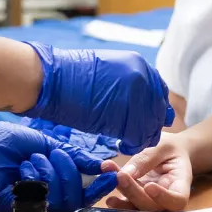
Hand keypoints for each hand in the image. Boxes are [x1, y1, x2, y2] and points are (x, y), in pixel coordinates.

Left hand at [0, 115, 117, 211]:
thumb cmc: (16, 142)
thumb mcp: (53, 146)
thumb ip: (77, 158)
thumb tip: (105, 168)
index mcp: (55, 188)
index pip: (83, 196)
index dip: (98, 188)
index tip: (110, 173)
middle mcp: (44, 201)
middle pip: (74, 202)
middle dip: (70, 175)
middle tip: (57, 154)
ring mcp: (26, 206)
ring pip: (56, 203)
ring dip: (50, 175)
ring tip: (35, 157)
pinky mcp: (9, 208)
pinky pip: (34, 202)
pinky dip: (33, 180)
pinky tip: (23, 167)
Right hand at [26, 44, 171, 153]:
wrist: (52, 79)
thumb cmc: (70, 77)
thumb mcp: (108, 71)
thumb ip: (127, 83)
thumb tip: (138, 102)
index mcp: (139, 64)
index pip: (159, 92)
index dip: (153, 110)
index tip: (146, 121)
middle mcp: (143, 78)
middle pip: (158, 111)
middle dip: (149, 127)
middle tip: (136, 137)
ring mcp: (136, 96)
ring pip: (151, 126)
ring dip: (141, 138)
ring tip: (128, 144)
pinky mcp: (126, 114)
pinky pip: (138, 137)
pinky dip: (132, 145)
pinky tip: (123, 146)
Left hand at [104, 133, 192, 211]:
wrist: (170, 152)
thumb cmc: (171, 148)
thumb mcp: (163, 145)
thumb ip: (147, 158)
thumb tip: (127, 173)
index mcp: (181, 184)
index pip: (177, 200)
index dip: (164, 198)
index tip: (149, 186)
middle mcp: (167, 198)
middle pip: (153, 205)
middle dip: (134, 193)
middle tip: (120, 175)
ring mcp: (152, 201)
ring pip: (137, 207)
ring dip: (122, 196)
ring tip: (108, 181)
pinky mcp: (138, 199)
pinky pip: (128, 203)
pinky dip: (116, 196)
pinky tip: (105, 185)